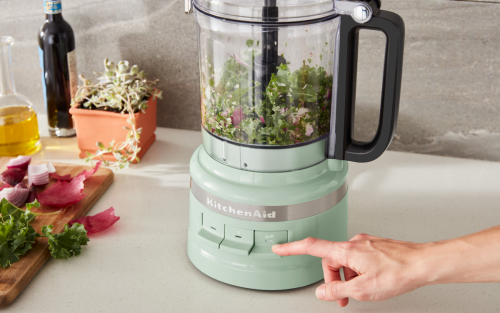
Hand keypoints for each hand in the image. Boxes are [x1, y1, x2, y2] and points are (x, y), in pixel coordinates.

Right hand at [272, 234, 428, 306]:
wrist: (423, 264)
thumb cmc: (398, 272)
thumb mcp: (362, 289)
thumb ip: (338, 291)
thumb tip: (323, 292)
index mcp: (346, 250)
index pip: (312, 247)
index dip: (292, 248)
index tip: (280, 248)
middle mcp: (354, 243)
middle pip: (330, 260)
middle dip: (333, 279)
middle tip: (342, 296)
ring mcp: (365, 244)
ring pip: (345, 262)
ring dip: (348, 278)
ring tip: (361, 290)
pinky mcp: (375, 247)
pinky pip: (358, 260)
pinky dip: (358, 272)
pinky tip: (371, 281)